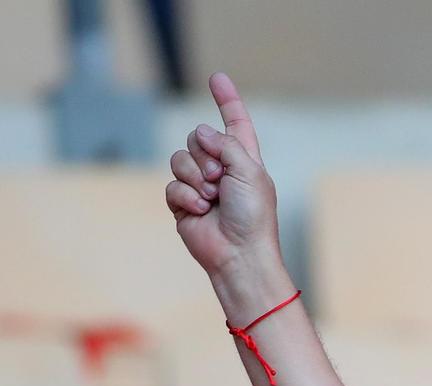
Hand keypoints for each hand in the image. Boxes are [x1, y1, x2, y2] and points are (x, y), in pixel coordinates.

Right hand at [164, 74, 283, 289]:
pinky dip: (185, 197)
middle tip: (220, 181)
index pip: (235, 123)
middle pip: (196, 138)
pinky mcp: (184, 203)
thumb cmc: (253, 217)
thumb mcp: (249, 172)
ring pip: (179, 160)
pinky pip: (172, 185)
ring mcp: (201, 186)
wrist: (239, 254)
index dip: (227, 101)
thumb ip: (226, 145)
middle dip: (204, 156)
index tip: (218, 78)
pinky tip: (200, 211)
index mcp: (245, 160)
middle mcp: (222, 170)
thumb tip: (201, 131)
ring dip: (195, 178)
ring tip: (212, 199)